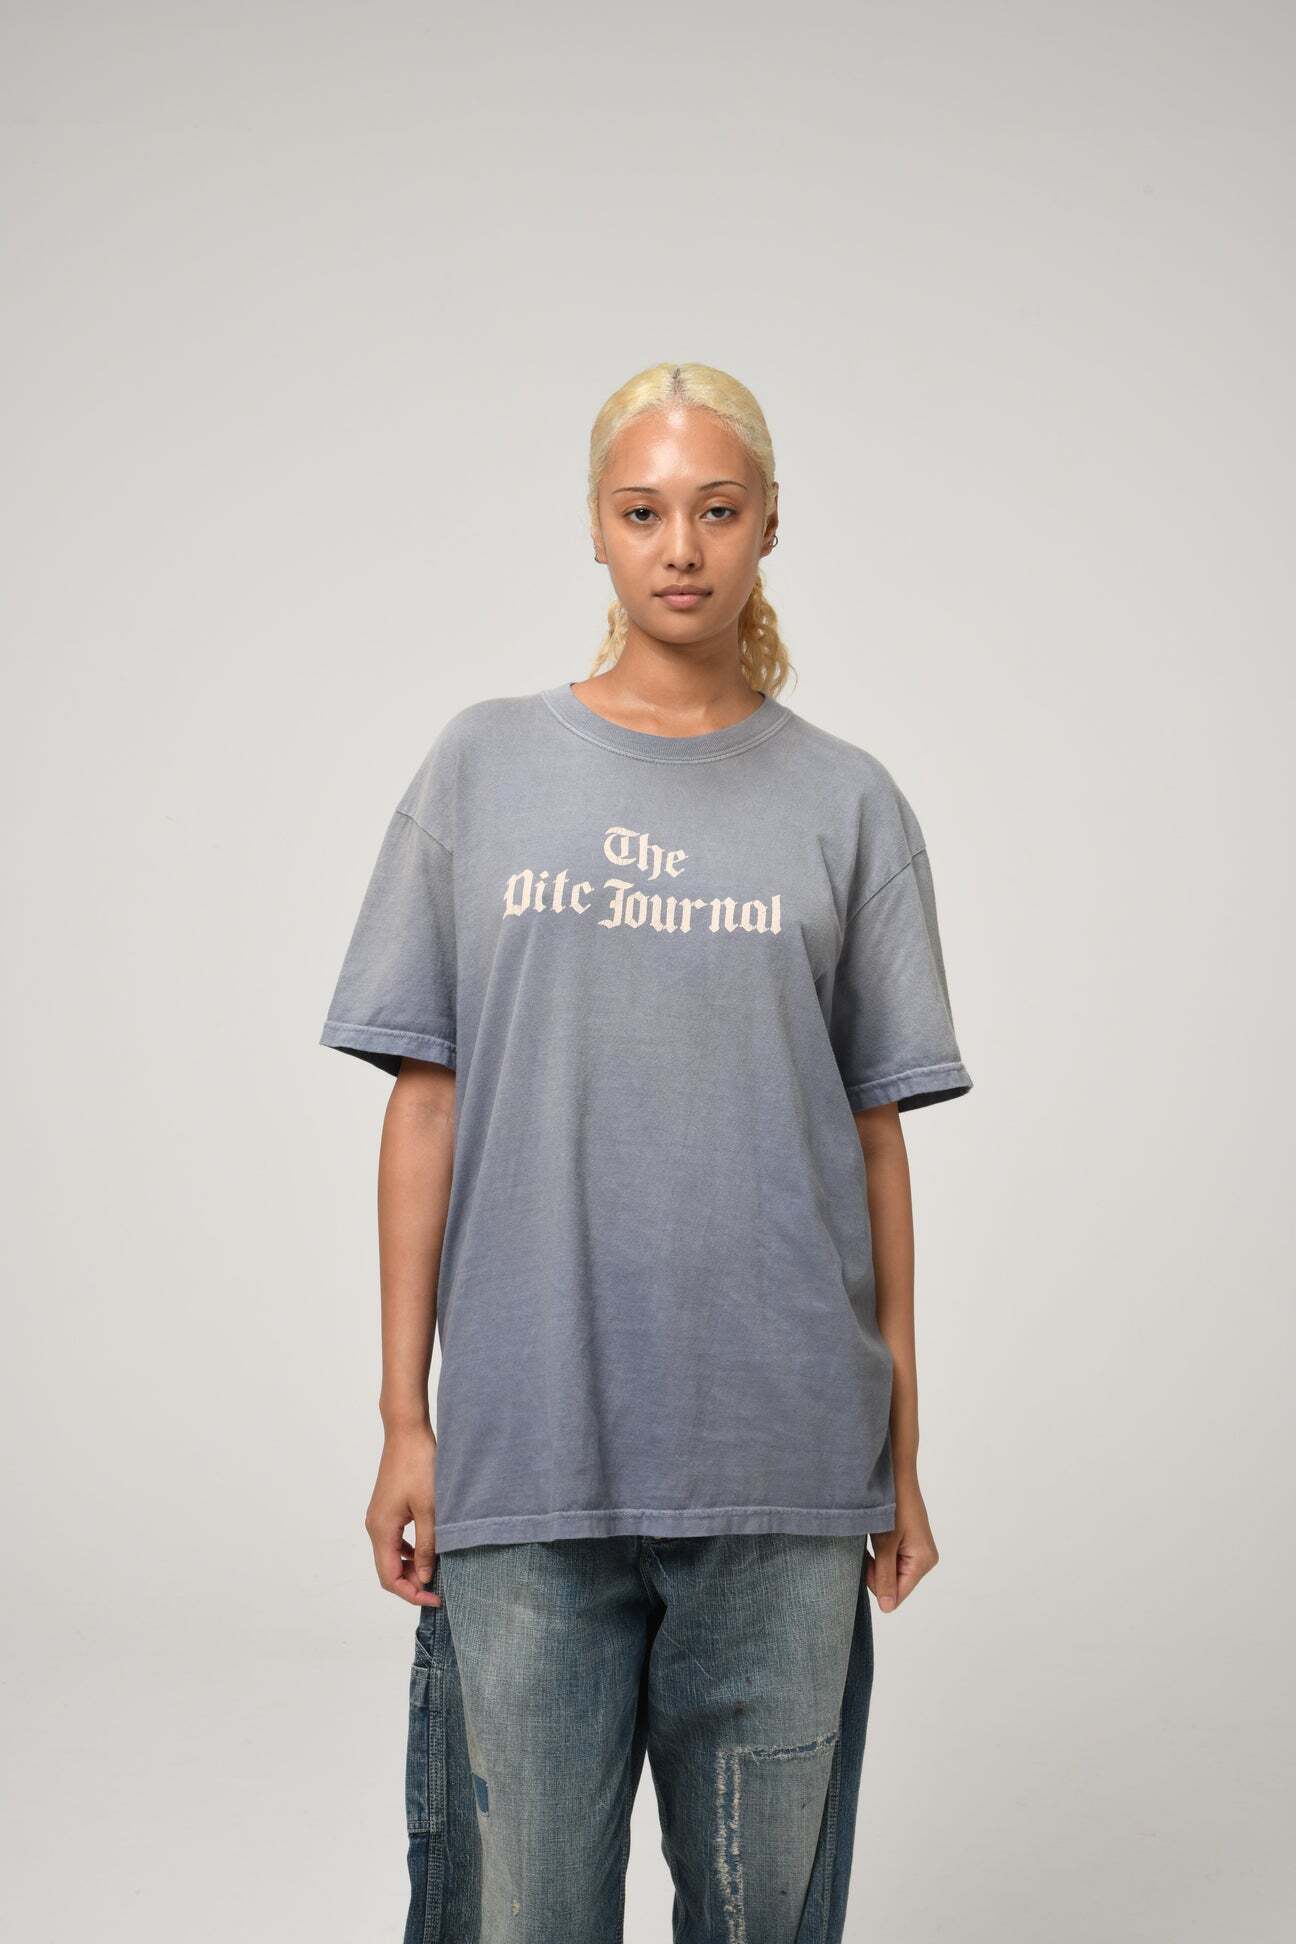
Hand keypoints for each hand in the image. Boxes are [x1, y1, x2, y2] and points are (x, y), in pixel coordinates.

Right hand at [365, 1424, 441, 1606]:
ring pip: (391, 1556)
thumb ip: (428, 1546)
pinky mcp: (386, 1509)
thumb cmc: (419, 1465)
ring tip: (436, 1568)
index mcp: (381, 1530)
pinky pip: (394, 1540)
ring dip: (411, 1567)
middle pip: (388, 1570)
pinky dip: (409, 1551)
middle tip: (440, 1584)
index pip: (389, 1578)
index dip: (411, 1594)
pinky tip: (427, 1547)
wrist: (407, 1432)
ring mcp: (379, 1517)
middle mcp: (375, 1526)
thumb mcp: (430, 1510)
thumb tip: (426, 1577)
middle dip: (412, 1582)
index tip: (436, 1598)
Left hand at [867, 1478, 938, 1612]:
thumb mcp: (885, 1543)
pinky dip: (880, 1552)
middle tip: (869, 1545)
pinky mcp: (910, 1543)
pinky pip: (892, 1559)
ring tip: (875, 1537)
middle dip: (876, 1570)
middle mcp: (925, 1559)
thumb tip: (887, 1608)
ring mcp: (918, 1551)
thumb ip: (885, 1576)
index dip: (876, 1583)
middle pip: (894, 1584)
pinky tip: (877, 1535)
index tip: (867, 1560)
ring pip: (890, 1571)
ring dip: (877, 1559)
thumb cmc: (893, 1505)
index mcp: (923, 1562)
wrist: (897, 1473)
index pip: (896, 1594)